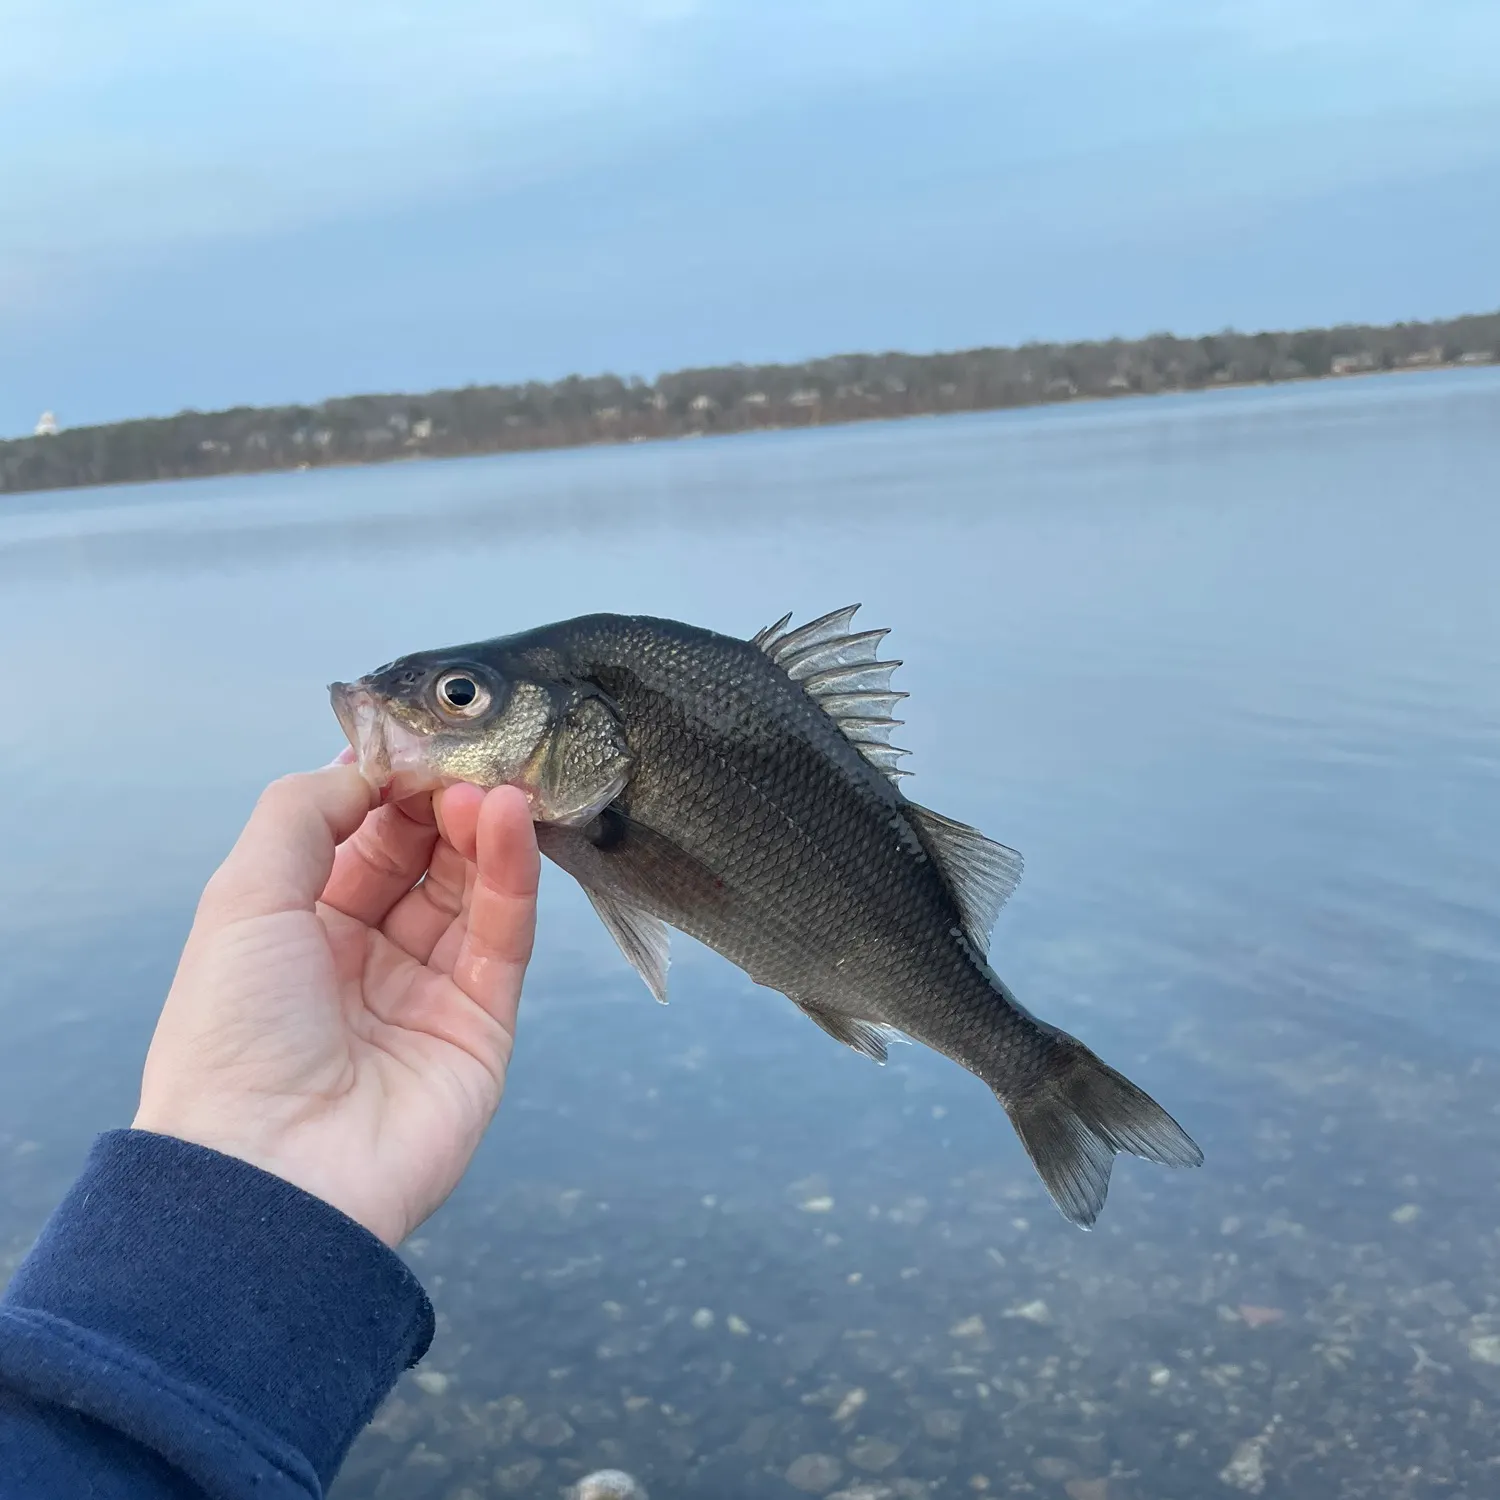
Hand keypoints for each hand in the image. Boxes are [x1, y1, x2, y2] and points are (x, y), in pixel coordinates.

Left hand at [133, 763, 538, 1246]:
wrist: (271, 1175)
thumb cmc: (233, 1034)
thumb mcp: (242, 898)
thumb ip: (303, 812)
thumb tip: (367, 767)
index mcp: (297, 929)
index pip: (359, 836)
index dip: (387, 785)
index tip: (415, 740)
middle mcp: (363, 956)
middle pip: (421, 857)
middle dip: (440, 802)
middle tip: (464, 759)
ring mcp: (426, 991)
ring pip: (468, 890)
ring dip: (480, 829)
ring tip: (489, 787)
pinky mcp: (482, 1024)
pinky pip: (502, 937)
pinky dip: (511, 876)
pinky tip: (508, 821)